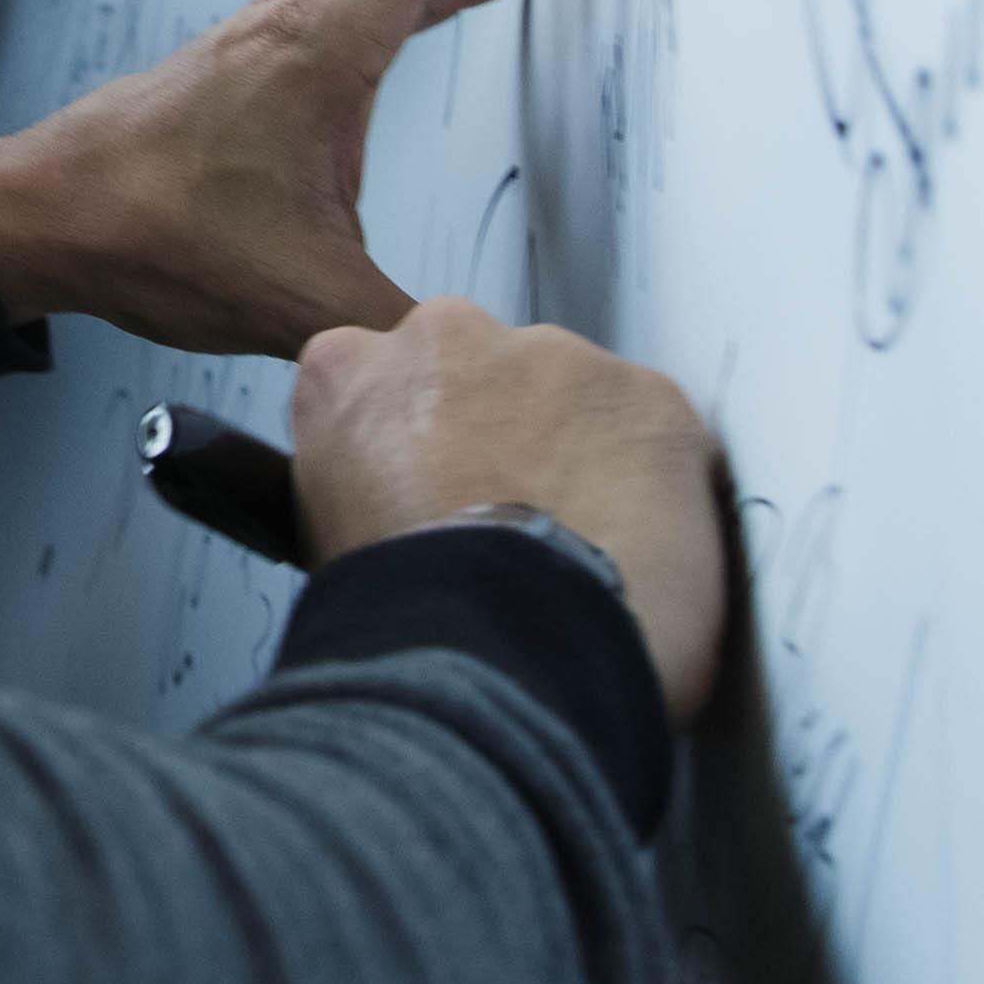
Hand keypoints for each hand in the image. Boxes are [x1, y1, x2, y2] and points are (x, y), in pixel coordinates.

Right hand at [288, 298, 726, 724]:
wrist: (496, 650)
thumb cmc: (403, 613)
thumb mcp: (328, 535)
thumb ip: (360, 479)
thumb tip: (406, 503)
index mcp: (350, 369)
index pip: (384, 383)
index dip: (419, 444)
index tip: (439, 492)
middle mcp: (448, 334)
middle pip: (485, 371)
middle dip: (505, 430)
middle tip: (516, 518)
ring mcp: (554, 355)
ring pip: (573, 393)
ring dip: (579, 451)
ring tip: (584, 545)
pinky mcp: (646, 394)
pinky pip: (654, 430)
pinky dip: (655, 482)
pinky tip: (639, 550)